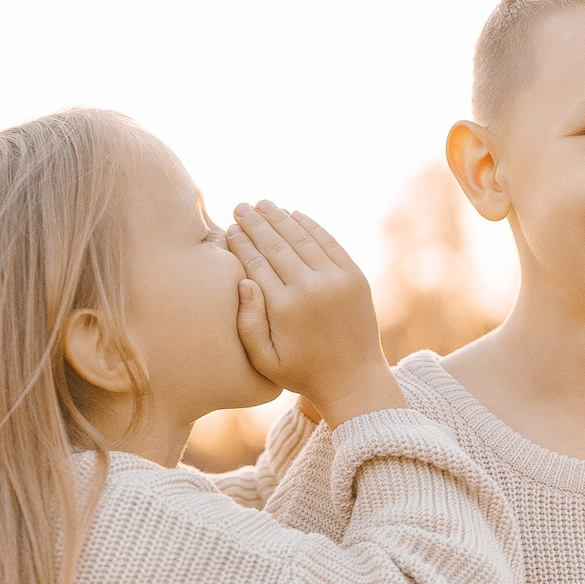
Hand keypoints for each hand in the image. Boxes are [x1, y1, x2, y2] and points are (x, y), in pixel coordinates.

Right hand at [228, 202, 403, 424]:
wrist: (354, 379)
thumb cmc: (302, 372)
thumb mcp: (265, 360)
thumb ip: (247, 324)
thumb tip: (243, 281)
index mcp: (284, 308)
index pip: (256, 263)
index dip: (241, 243)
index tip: (230, 229)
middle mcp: (310, 288)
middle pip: (276, 245)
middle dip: (256, 223)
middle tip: (240, 206)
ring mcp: (335, 280)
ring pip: (301, 238)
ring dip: (280, 218)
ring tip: (263, 204)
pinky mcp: (354, 277)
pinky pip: (329, 243)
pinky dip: (311, 226)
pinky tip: (295, 215)